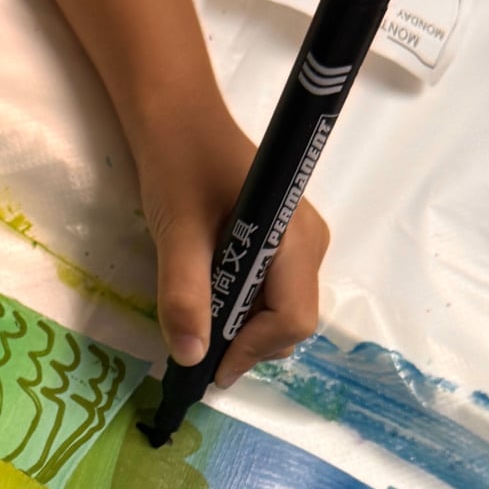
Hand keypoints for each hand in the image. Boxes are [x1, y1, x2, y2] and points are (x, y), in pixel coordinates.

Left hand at [136, 109, 328, 390]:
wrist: (181, 121)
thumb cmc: (180, 166)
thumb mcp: (176, 232)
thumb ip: (184, 294)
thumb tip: (191, 357)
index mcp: (295, 237)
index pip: (292, 318)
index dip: (251, 350)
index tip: (208, 368)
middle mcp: (312, 244)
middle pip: (292, 321)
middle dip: (247, 343)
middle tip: (197, 344)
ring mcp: (304, 244)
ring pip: (283, 311)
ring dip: (244, 328)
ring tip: (200, 317)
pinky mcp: (288, 244)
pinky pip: (275, 293)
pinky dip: (245, 308)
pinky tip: (212, 296)